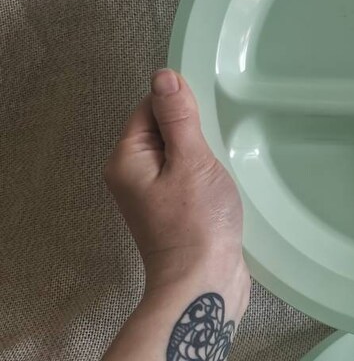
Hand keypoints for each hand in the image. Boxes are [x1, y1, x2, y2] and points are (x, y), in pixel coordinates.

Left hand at [104, 69, 248, 296]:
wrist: (203, 283)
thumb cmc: (196, 227)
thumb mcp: (191, 161)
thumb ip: (178, 117)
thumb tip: (164, 77)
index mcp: (126, 160)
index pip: (149, 108)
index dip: (180, 108)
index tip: (203, 123)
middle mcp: (132, 176)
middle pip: (164, 130)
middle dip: (194, 133)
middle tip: (211, 152)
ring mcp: (153, 195)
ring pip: (179, 153)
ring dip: (202, 155)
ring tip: (216, 172)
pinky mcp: (173, 209)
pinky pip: (188, 175)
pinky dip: (205, 174)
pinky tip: (219, 187)